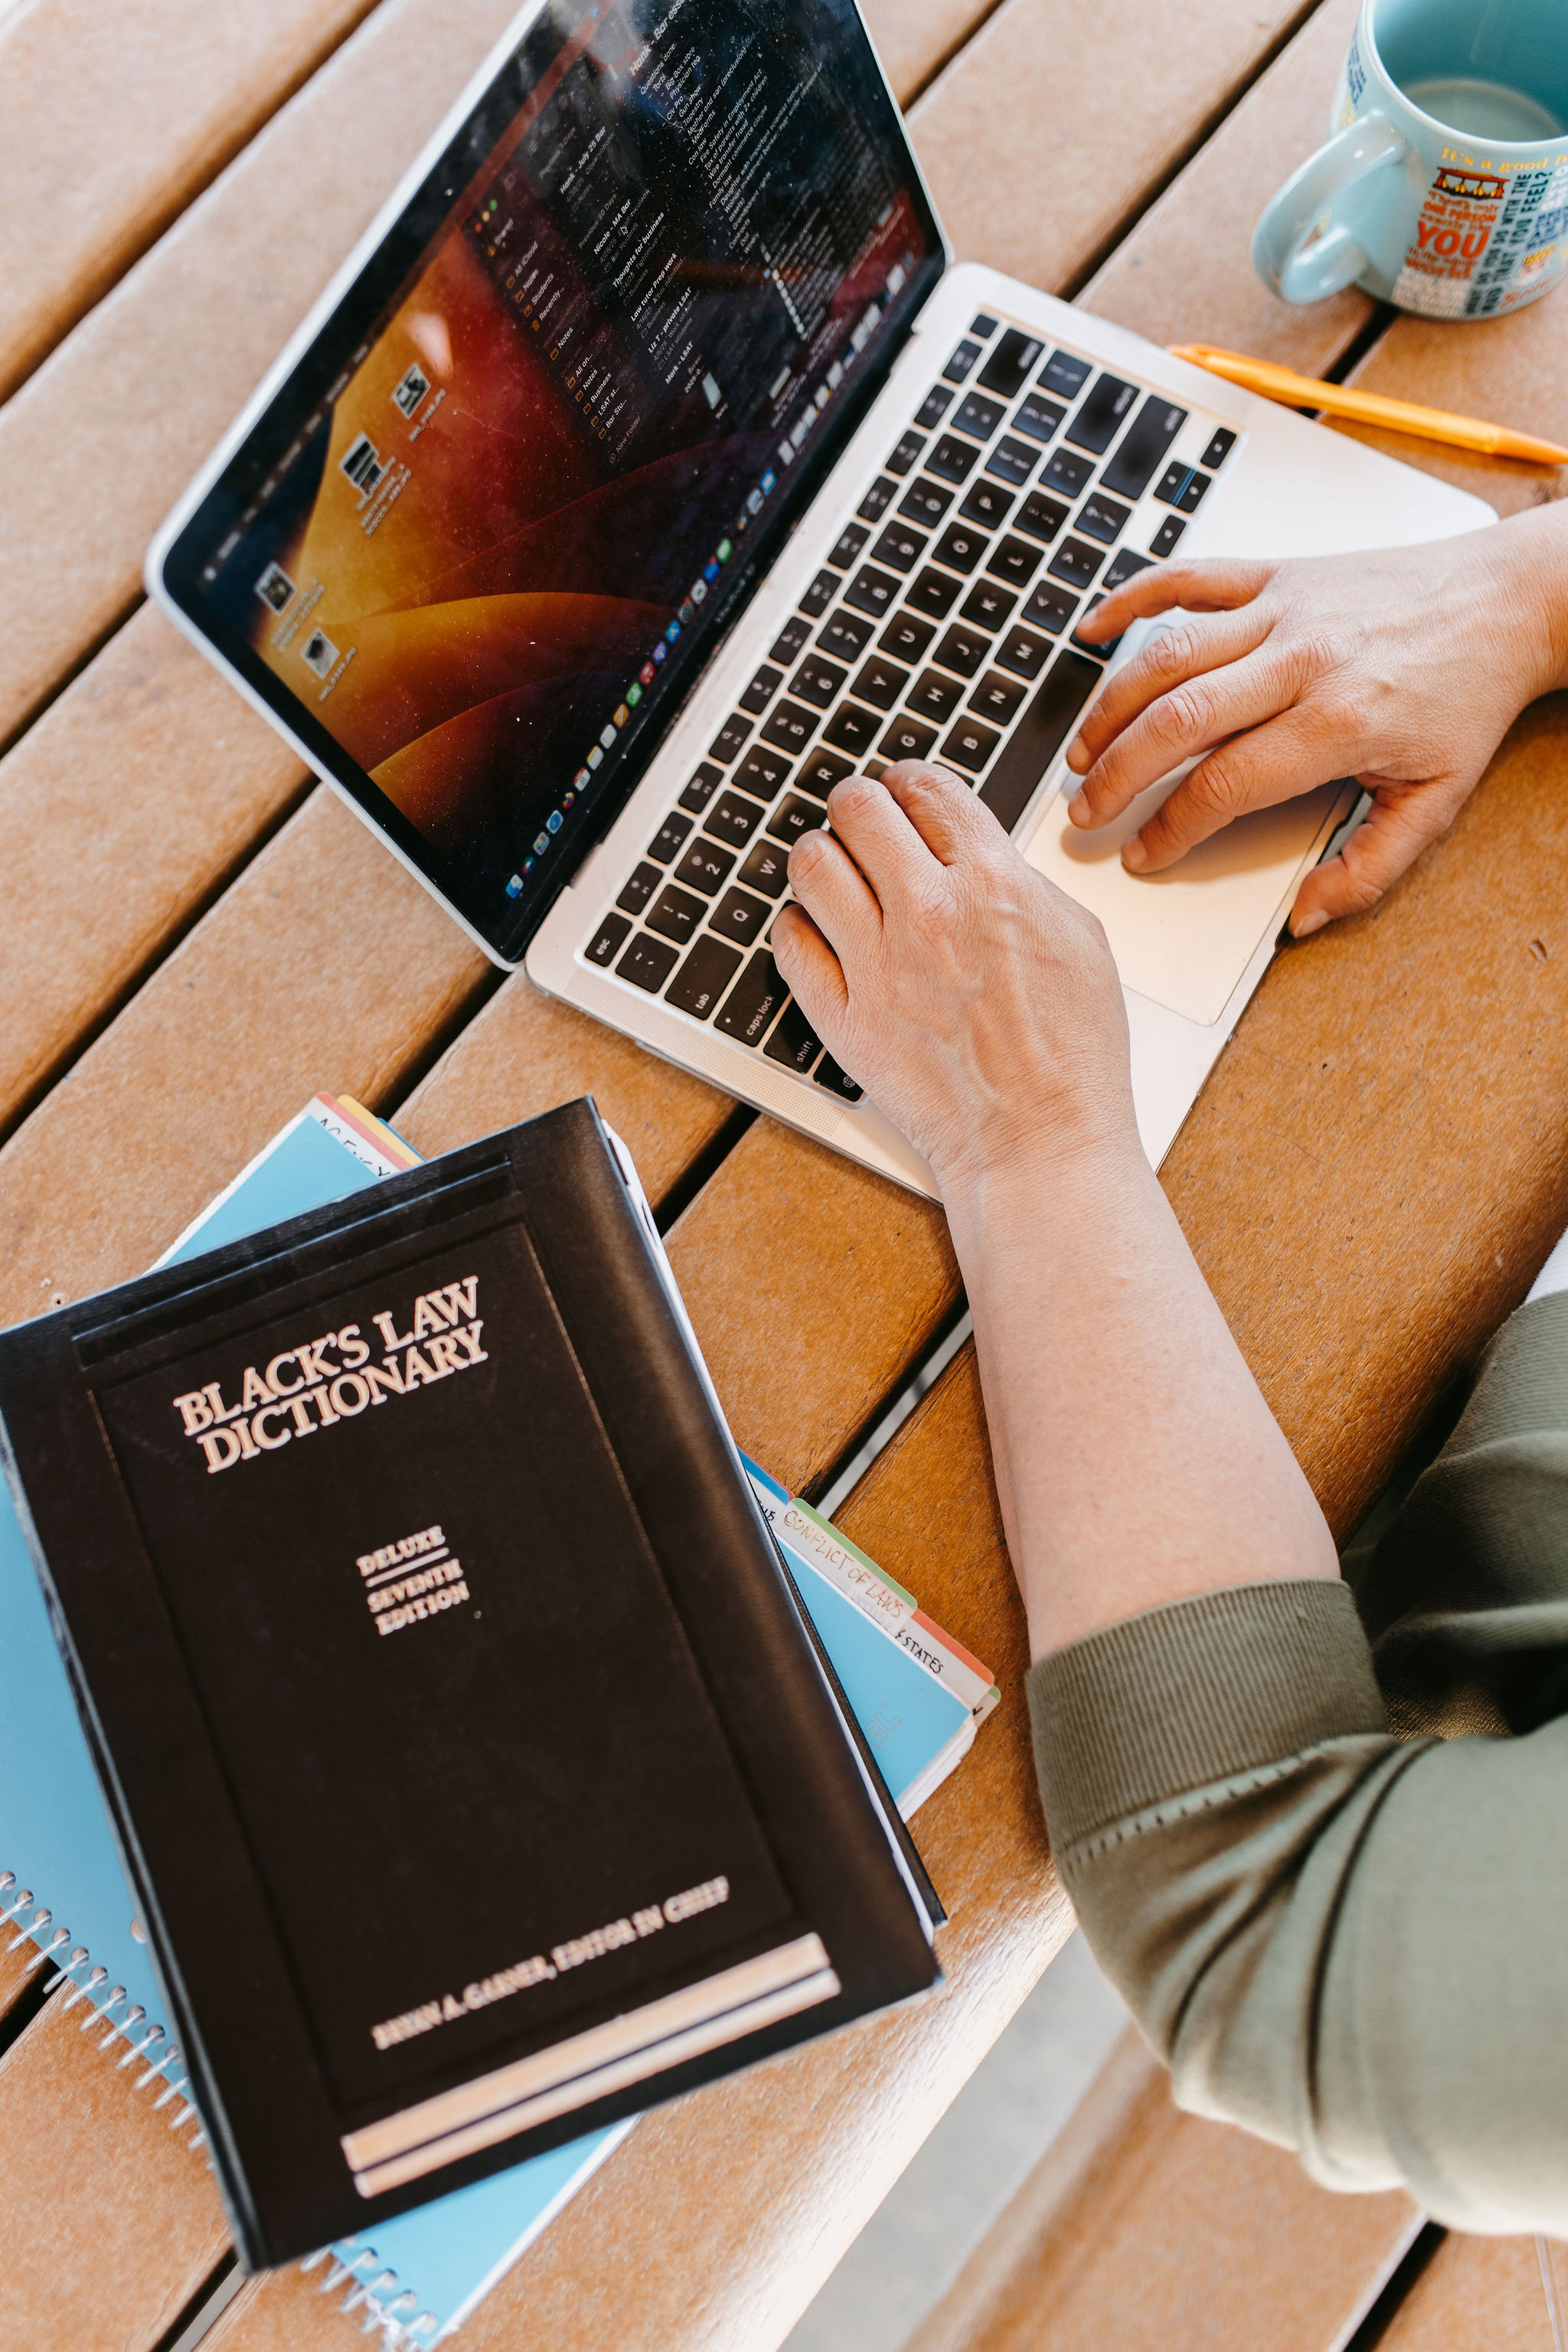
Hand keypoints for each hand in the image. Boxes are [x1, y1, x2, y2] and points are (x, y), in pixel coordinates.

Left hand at [772, 763, 1136, 1189]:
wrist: (1040, 1141)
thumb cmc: (1072, 1055)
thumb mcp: (1079, 938)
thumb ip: (1020, 880)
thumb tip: (976, 851)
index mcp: (992, 883)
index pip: (925, 788)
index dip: (908, 782)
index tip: (903, 794)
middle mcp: (928, 914)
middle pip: (857, 809)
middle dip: (859, 806)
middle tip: (863, 823)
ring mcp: (877, 966)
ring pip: (811, 865)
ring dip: (821, 858)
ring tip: (836, 873)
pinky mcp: (843, 1017)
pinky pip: (790, 943)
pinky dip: (798, 928)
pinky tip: (819, 935)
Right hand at [1066, 504, 1567, 934]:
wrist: (1506, 602)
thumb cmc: (1466, 697)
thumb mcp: (1434, 802)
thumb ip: (1368, 868)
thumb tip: (1306, 917)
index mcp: (1338, 722)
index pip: (1224, 784)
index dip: (1171, 828)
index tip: (1145, 855)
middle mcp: (1303, 660)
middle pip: (1178, 721)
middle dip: (1118, 774)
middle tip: (1087, 812)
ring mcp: (1285, 608)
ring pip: (1168, 655)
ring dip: (1111, 706)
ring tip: (1081, 752)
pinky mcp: (1278, 571)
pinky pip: (1189, 577)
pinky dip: (1131, 598)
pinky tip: (1092, 630)